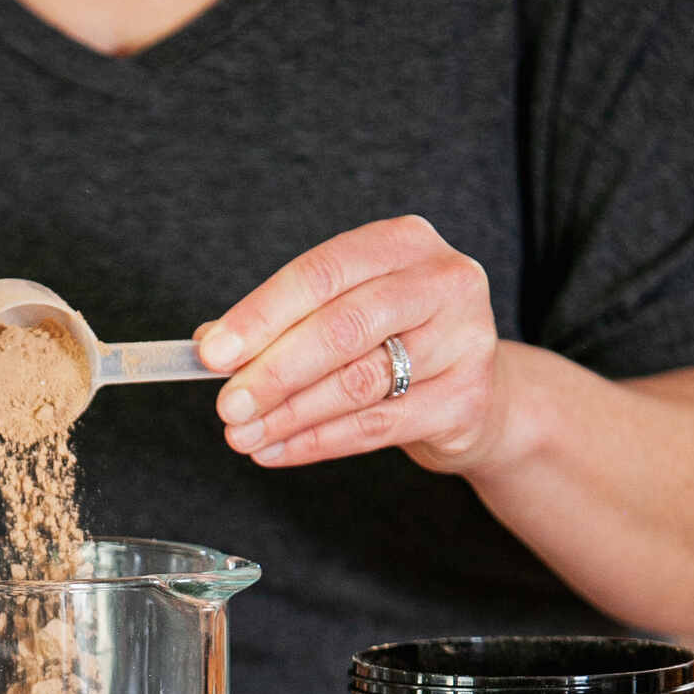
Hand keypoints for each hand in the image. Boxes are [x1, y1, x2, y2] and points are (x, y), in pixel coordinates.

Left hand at [196, 215, 505, 472]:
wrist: (480, 394)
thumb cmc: (400, 341)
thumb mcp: (346, 312)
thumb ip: (284, 320)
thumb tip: (213, 343)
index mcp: (404, 242)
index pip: (322, 272)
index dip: (262, 314)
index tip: (213, 354)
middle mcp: (444, 282)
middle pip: (343, 327)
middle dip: (274, 371)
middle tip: (227, 405)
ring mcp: (464, 341)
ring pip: (358, 382)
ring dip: (290, 414)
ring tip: (243, 434)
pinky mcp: (465, 400)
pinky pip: (376, 426)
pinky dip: (317, 442)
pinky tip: (277, 450)